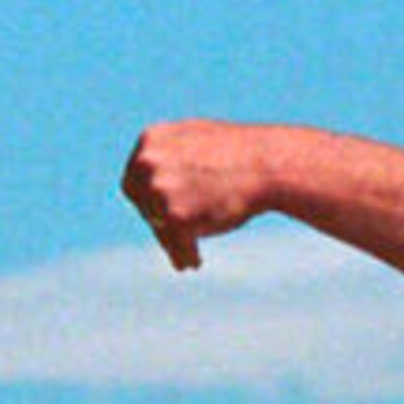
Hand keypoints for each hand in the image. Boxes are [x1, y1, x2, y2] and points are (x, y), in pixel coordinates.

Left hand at [122, 119, 270, 270]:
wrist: (270, 164)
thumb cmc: (243, 154)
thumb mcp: (199, 141)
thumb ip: (173, 156)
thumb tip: (157, 178)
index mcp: (152, 141)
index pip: (134, 180)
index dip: (146, 201)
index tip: (157, 216)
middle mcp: (147, 162)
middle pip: (143, 204)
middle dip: (157, 222)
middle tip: (172, 240)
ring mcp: (159, 188)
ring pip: (158, 225)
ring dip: (172, 242)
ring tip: (187, 258)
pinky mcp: (174, 215)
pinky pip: (175, 242)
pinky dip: (184, 254)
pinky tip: (195, 262)